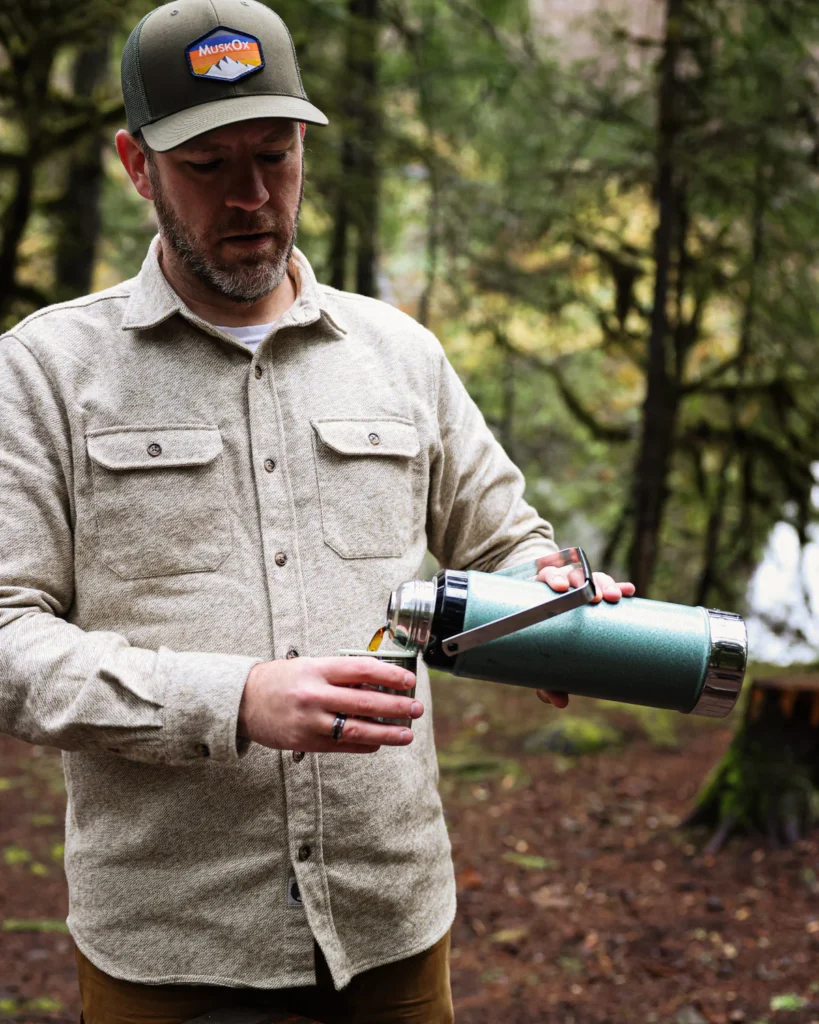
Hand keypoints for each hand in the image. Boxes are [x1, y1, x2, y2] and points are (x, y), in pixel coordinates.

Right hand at [237, 657, 421, 752]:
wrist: (243, 701)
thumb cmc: (281, 679)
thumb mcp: (310, 666)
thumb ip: (340, 674)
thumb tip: (379, 683)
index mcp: (317, 669)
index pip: (362, 669)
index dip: (390, 675)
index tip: (409, 680)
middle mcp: (314, 695)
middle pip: (365, 701)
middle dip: (396, 706)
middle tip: (416, 708)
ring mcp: (310, 721)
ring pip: (357, 729)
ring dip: (387, 733)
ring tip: (407, 734)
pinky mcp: (306, 742)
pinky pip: (343, 745)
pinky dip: (365, 744)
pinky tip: (379, 742)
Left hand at [533, 564, 635, 708]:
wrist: (541, 626)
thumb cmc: (537, 642)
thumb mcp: (538, 659)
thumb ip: (545, 678)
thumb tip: (559, 701)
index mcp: (540, 590)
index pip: (546, 575)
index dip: (554, 578)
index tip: (561, 588)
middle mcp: (562, 584)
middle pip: (573, 575)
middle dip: (585, 583)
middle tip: (595, 598)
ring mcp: (581, 586)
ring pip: (594, 578)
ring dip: (606, 584)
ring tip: (616, 597)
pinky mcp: (597, 593)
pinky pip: (610, 587)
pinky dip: (620, 588)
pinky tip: (630, 591)